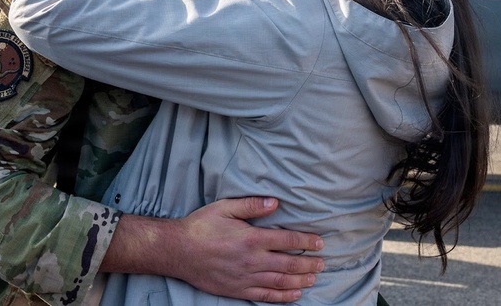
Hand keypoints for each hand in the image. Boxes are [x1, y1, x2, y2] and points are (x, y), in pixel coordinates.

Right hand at [103, 198, 323, 302]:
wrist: (177, 251)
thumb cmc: (201, 226)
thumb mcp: (225, 207)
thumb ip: (252, 205)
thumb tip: (275, 203)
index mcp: (251, 238)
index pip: (287, 241)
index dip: (306, 242)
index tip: (319, 244)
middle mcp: (252, 260)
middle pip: (289, 264)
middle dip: (309, 264)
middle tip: (322, 263)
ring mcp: (246, 278)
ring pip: (281, 282)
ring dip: (301, 281)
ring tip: (314, 278)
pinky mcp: (238, 290)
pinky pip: (266, 296)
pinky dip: (283, 297)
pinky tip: (295, 295)